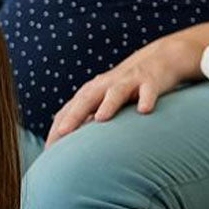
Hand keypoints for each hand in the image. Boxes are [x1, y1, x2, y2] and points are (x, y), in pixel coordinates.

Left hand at [45, 34, 201, 146]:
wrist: (159, 59)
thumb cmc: (125, 87)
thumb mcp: (103, 101)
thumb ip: (87, 119)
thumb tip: (68, 145)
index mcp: (91, 92)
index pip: (68, 111)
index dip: (57, 129)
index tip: (49, 150)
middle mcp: (105, 86)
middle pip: (86, 100)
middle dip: (73, 117)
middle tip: (62, 134)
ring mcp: (128, 82)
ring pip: (115, 93)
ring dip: (108, 104)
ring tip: (100, 118)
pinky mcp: (151, 81)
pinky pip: (148, 91)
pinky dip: (146, 99)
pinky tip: (144, 110)